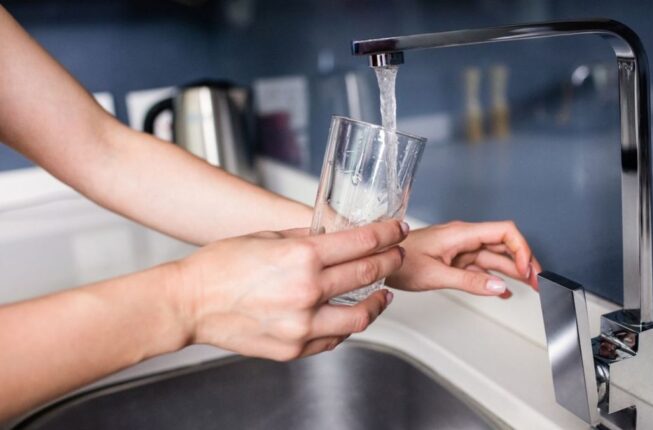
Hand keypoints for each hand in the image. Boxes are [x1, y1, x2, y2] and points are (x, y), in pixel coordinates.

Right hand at [174, 220, 407, 360]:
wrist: (189, 303)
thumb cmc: (219, 267)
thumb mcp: (266, 237)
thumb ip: (305, 238)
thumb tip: (334, 236)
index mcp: (301, 257)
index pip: (361, 242)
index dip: (387, 234)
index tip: (396, 230)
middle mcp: (306, 290)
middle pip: (367, 273)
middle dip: (389, 260)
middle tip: (395, 254)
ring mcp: (302, 323)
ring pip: (361, 315)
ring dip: (378, 301)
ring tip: (383, 293)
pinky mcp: (294, 347)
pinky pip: (335, 338)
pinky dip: (348, 325)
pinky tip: (352, 315)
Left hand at [387, 221, 540, 297]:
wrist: (377, 260)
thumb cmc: (399, 261)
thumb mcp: (436, 275)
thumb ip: (470, 281)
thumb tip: (498, 286)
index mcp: (462, 233)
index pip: (504, 232)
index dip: (521, 248)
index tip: (527, 269)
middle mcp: (463, 238)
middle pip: (503, 245)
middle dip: (523, 262)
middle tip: (538, 282)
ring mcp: (459, 248)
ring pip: (493, 257)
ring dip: (511, 271)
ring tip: (529, 287)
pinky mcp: (452, 259)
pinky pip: (479, 267)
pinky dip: (492, 278)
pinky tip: (502, 290)